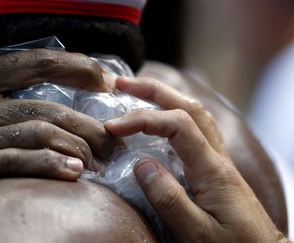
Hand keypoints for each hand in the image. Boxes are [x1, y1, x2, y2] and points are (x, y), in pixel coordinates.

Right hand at [0, 13, 115, 228]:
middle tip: (112, 133)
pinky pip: (20, 165)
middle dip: (89, 119)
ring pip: (41, 135)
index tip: (104, 79)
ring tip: (98, 156)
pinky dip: (49, 166)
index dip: (77, 68)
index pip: (34, 64)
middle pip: (49, 106)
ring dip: (77, 146)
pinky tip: (71, 172)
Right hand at [105, 77, 287, 242]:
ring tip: (136, 93)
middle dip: (153, 90)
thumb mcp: (197, 233)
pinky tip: (160, 122)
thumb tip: (141, 163)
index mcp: (212, 169)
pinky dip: (173, 114)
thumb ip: (169, 199)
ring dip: (164, 97)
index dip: (142, 119)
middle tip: (121, 84)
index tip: (113, 128)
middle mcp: (216, 156)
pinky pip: (195, 129)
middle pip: (189, 106)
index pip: (177, 124)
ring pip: (195, 113)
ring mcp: (217, 160)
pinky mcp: (215, 168)